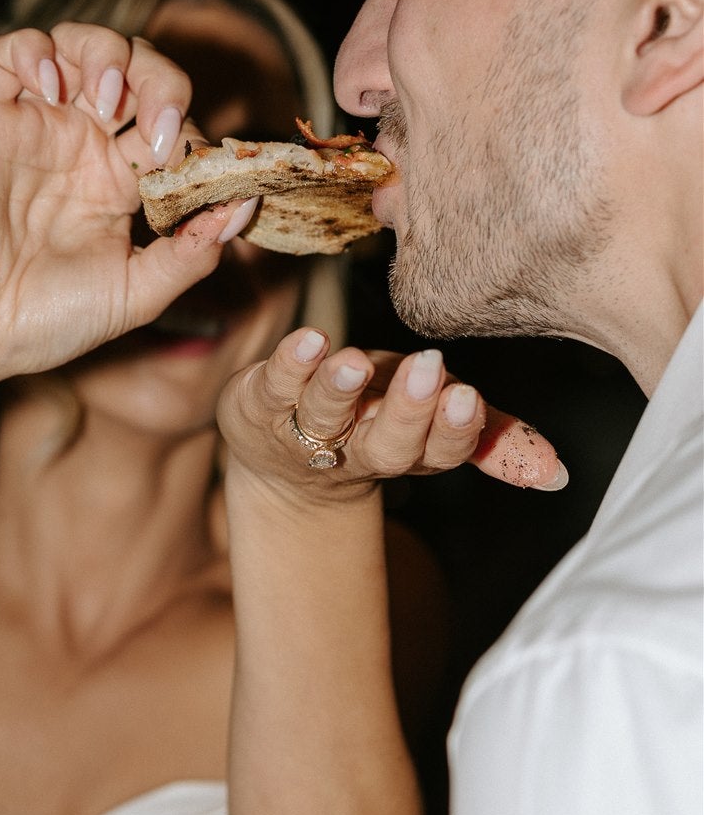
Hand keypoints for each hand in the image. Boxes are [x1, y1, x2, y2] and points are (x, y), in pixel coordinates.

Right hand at [0, 22, 255, 390]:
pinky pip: (11, 50)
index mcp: (120, 181)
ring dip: (109, 55)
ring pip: (80, 43)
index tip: (195, 173)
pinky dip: (38, 51)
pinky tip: (53, 92)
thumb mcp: (138, 293)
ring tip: (110, 102)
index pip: (174, 123)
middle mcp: (81, 144)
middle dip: (164, 80)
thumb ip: (193, 252)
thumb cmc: (47, 321)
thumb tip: (245, 205)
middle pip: (137, 69)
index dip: (194, 133)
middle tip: (163, 126)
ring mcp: (36, 124)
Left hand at [218, 327, 566, 497]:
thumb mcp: (434, 425)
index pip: (439, 451)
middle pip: (386, 443)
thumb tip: (556, 473)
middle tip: (428, 370)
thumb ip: (492, 438)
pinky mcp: (258, 407)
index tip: (468, 399)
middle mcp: (358, 448)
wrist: (277, 454)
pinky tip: (305, 341)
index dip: (453, 430)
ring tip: (353, 362)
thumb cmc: (371, 418)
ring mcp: (303, 432)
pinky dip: (287, 365)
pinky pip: (272, 388)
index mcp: (408, 452)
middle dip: (408, 411)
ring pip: (324, 416)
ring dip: (340, 389)